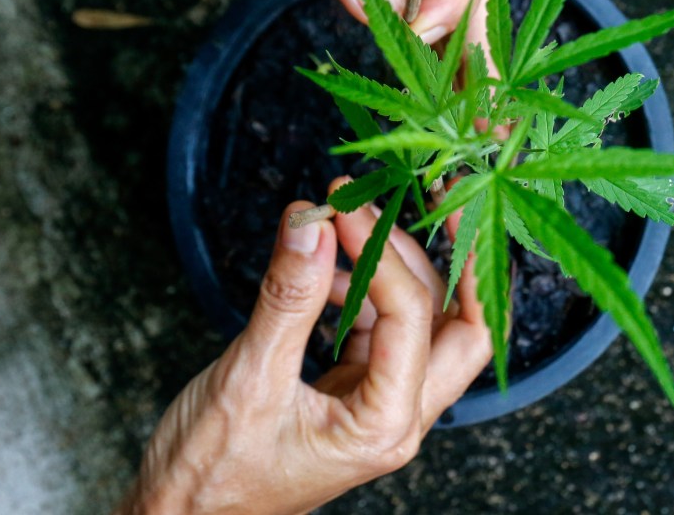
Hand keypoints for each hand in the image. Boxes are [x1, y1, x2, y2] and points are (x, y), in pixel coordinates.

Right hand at [115, 182, 490, 513]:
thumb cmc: (212, 474)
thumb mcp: (247, 379)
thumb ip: (287, 299)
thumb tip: (312, 222)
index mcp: (384, 426)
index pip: (413, 319)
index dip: (382, 252)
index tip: (342, 207)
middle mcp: (397, 416)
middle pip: (461, 328)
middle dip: (456, 260)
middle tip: (437, 198)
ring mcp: (379, 403)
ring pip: (423, 323)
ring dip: (399, 267)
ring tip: (355, 224)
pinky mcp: (354, 390)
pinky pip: (381, 329)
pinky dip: (364, 289)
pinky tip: (328, 270)